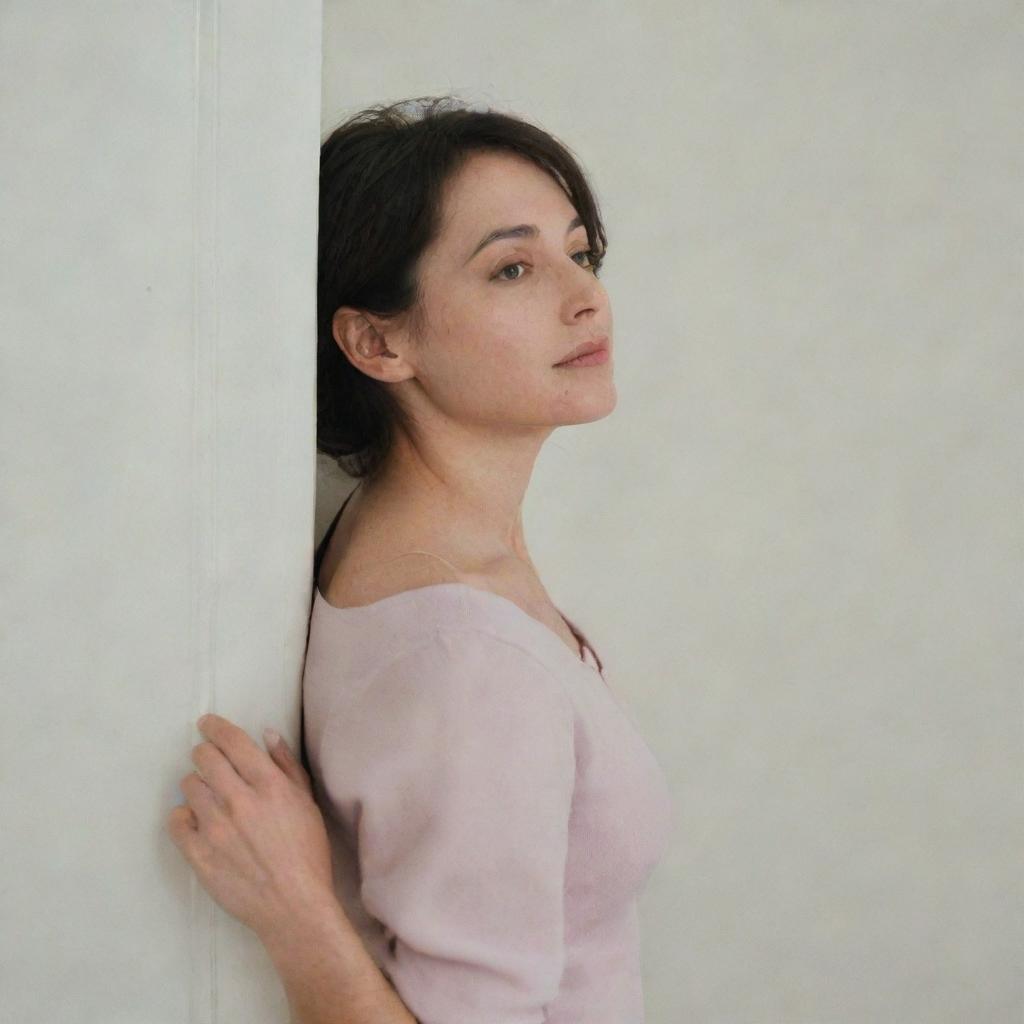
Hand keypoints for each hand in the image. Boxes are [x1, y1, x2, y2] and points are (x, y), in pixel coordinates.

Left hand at [166, 713, 336, 941]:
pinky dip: (184, 816)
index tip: (206, 723)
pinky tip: (197, 821)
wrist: (293, 906)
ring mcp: (215, 828)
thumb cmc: (307, 852)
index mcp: (269, 785)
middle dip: (205, 753)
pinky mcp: (198, 854)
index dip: (216, 727)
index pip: (233, 742)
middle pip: (205, 758)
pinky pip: (176, 821)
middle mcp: (239, 800)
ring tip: (210, 798)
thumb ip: (287, 766)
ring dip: (198, 785)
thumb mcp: (307, 803)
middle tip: (209, 760)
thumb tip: (267, 734)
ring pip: (189, 786)